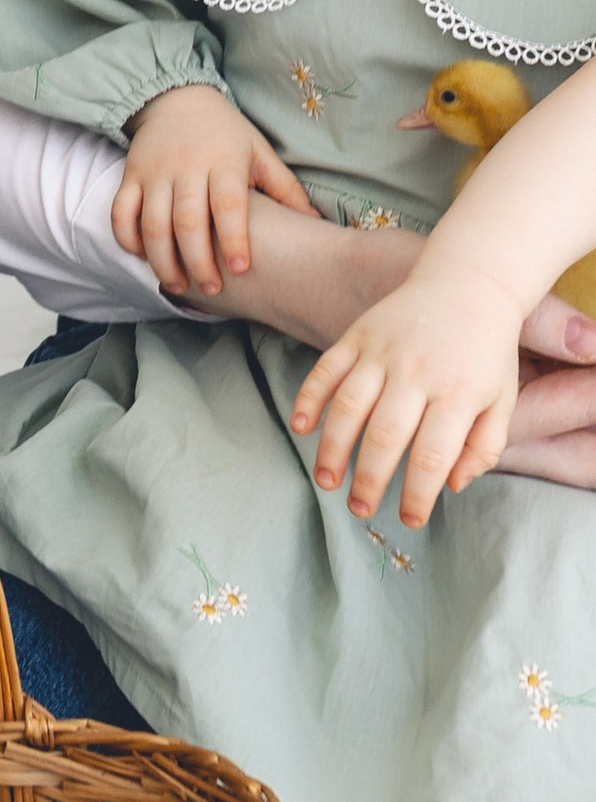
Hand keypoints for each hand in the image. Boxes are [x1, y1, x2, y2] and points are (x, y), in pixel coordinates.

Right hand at [111, 83, 312, 298]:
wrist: (176, 97)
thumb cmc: (226, 133)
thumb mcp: (259, 153)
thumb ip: (285, 189)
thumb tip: (315, 225)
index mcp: (224, 161)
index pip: (227, 204)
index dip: (233, 239)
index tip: (240, 269)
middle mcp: (187, 167)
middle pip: (187, 221)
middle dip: (198, 260)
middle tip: (212, 288)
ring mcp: (155, 172)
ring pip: (152, 223)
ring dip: (162, 260)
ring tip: (178, 285)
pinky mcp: (131, 176)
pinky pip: (121, 213)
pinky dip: (128, 239)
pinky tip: (143, 258)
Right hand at [293, 264, 534, 524]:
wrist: (468, 282)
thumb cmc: (487, 352)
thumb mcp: (502, 400)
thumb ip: (484, 446)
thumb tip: (453, 485)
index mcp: (457, 393)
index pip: (432, 455)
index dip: (417, 494)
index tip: (409, 518)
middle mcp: (417, 372)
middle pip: (385, 436)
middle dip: (369, 480)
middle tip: (360, 509)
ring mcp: (382, 351)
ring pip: (348, 406)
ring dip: (332, 448)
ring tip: (326, 481)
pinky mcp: (358, 335)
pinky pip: (325, 370)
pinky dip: (308, 399)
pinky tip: (300, 428)